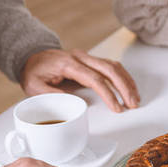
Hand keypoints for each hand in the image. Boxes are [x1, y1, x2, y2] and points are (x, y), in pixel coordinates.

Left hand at [20, 49, 139, 112]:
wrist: (32, 57)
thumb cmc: (34, 72)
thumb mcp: (34, 86)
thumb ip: (51, 95)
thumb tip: (73, 104)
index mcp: (69, 64)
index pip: (95, 79)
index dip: (109, 94)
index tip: (117, 107)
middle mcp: (81, 58)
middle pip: (110, 70)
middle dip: (124, 88)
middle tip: (132, 104)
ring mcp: (88, 58)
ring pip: (114, 66)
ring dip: (127, 83)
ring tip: (135, 99)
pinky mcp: (92, 62)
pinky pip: (112, 67)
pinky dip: (124, 78)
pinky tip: (129, 88)